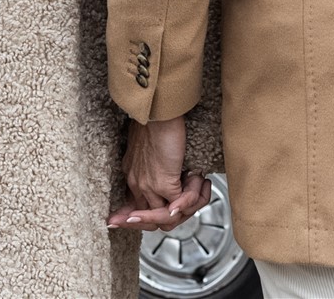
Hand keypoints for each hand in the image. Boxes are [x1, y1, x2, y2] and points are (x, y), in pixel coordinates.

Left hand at [107, 115, 210, 230]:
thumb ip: (160, 167)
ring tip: (201, 180)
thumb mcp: (153, 148)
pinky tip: (201, 183)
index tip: (139, 218)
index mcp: (132, 175)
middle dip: (179, 215)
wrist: (158, 113)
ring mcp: (149, 186)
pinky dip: (194, 197)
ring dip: (191, 204)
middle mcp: (137, 184)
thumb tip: (180, 179)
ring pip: (169, 218)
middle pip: (152, 222)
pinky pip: (181, 205)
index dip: (137, 221)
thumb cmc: (158, 123)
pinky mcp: (164, 183)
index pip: (133, 210)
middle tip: (199, 192)